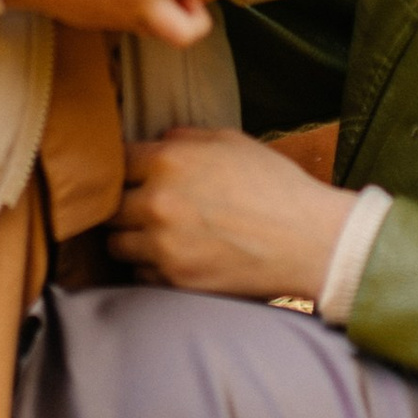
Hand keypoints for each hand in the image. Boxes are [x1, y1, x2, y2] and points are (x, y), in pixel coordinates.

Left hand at [110, 124, 350, 303]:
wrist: (309, 241)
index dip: (126, 167)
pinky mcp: (174, 280)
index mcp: (168, 161)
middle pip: (108, 204)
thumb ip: (187, 137)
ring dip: (131, 238)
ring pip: (116, 243)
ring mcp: (162, 245)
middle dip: (122, 204)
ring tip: (156, 235)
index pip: (116, 160)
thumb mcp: (234, 142)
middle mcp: (157, 202)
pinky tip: (175, 258)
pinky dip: (150, 268)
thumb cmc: (276, 187)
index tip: (135, 174)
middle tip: (143, 207)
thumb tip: (159, 139)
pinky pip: (139, 274)